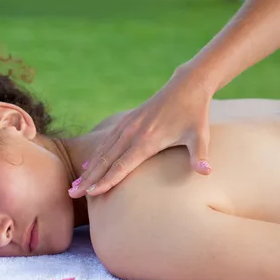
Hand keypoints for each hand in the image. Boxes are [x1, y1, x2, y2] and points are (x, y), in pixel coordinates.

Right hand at [69, 67, 214, 198]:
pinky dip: (95, 155)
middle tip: (73, 194)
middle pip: (105, 161)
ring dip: (88, 170)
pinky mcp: (126, 122)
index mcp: (147, 140)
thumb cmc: (195, 114)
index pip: (122, 166)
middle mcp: (132, 133)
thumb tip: (207, 173)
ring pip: (102, 152)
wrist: (187, 85)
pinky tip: (88, 165)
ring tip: (75, 185)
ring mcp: (126, 126)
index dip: (106, 181)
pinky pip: (106, 142)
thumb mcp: (200, 135)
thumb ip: (200, 156)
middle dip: (89, 179)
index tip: (92, 194)